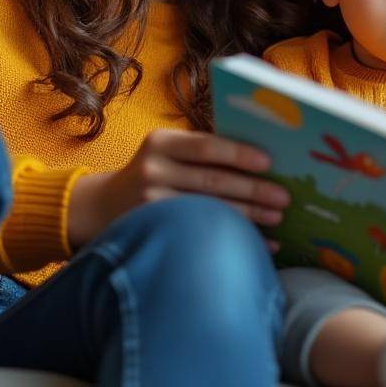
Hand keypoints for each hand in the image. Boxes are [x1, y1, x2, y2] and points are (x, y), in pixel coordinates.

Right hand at [67, 128, 289, 250]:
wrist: (101, 207)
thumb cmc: (152, 174)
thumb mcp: (167, 153)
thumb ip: (202, 153)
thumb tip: (263, 160)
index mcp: (161, 142)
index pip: (206, 147)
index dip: (239, 154)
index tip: (269, 163)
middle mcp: (152, 169)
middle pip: (212, 181)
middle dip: (253, 190)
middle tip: (284, 197)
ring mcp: (149, 202)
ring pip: (209, 209)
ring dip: (249, 215)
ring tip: (278, 218)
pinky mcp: (151, 230)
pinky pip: (201, 233)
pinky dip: (234, 237)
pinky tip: (260, 244)